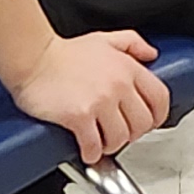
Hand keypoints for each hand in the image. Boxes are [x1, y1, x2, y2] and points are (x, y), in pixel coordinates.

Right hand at [15, 30, 168, 163]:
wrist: (33, 59)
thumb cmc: (64, 53)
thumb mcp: (105, 40)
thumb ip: (132, 43)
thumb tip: (151, 55)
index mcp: (128, 68)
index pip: (160, 98)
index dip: (157, 116)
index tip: (149, 123)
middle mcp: (118, 85)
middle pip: (142, 123)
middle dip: (133, 134)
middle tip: (120, 134)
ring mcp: (100, 101)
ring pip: (121, 138)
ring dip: (112, 145)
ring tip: (102, 143)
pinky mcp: (79, 116)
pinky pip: (94, 144)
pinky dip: (93, 153)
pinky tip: (88, 150)